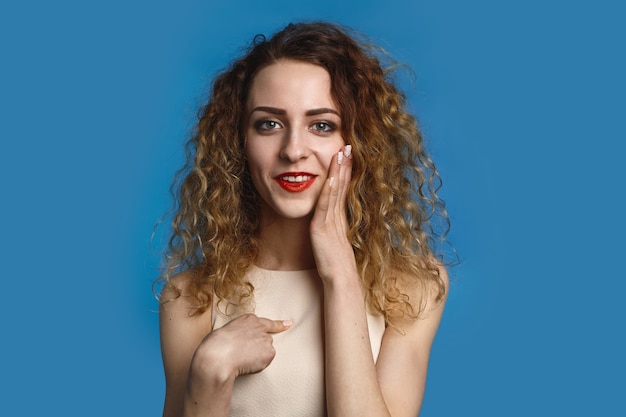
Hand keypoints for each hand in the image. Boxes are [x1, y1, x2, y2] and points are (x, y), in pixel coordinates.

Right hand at [189, 314, 291, 383]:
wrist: (219, 355)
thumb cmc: (216, 345)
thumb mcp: (227, 332)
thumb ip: (240, 334)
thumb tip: (242, 344)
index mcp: (248, 320)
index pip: (268, 322)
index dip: (280, 324)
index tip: (289, 324)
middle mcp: (260, 327)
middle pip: (265, 340)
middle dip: (258, 348)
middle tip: (243, 354)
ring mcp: (266, 339)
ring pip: (265, 351)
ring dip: (257, 356)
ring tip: (241, 358)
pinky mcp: (270, 352)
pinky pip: (266, 361)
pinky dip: (259, 364)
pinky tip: (247, 363)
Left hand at [310, 145, 357, 281]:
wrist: (340, 278)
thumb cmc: (334, 263)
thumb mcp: (331, 240)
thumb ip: (329, 227)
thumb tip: (325, 219)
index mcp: (339, 217)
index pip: (342, 188)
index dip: (345, 171)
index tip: (347, 154)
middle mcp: (337, 215)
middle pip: (342, 185)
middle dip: (344, 164)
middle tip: (348, 145)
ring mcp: (331, 221)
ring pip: (336, 191)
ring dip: (338, 171)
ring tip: (341, 153)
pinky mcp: (323, 228)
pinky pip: (326, 206)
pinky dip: (329, 190)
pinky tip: (330, 177)